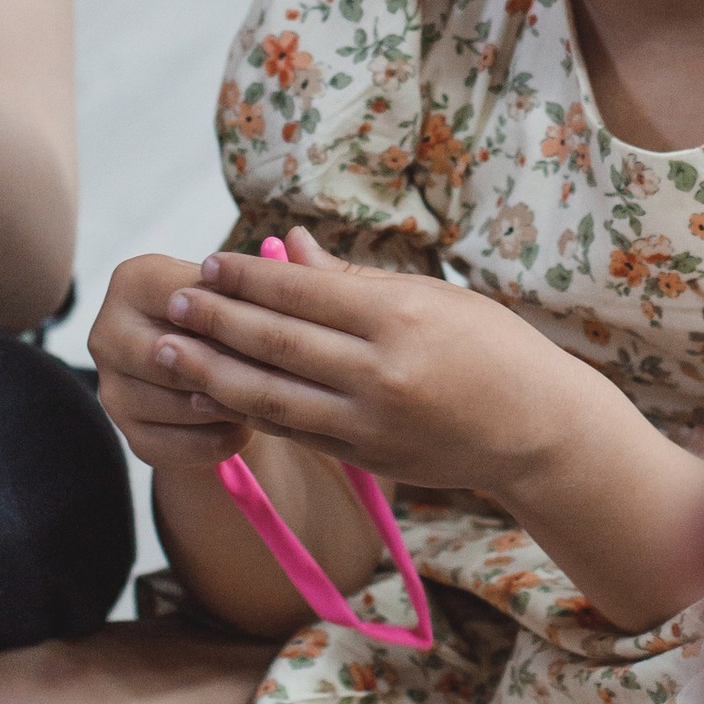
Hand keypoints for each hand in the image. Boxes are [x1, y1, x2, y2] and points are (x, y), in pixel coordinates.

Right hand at [89, 248, 264, 485]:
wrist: (212, 374)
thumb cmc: (237, 317)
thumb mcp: (251, 289)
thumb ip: (270, 269)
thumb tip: (298, 241)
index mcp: (133, 279)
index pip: (184, 297)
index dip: (237, 315)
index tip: (283, 326)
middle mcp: (108, 331)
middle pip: (171, 356)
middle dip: (227, 365)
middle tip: (279, 372)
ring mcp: (111, 387)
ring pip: (175, 404)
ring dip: (225, 406)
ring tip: (268, 400)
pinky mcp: (128, 434)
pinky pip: (174, 446)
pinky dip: (215, 440)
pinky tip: (246, 428)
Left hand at [103, 222, 601, 507]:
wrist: (537, 429)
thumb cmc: (490, 345)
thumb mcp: (430, 295)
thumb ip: (350, 278)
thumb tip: (284, 245)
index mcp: (398, 317)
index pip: (300, 292)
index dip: (245, 278)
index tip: (206, 265)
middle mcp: (379, 372)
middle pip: (274, 342)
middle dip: (213, 321)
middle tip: (168, 302)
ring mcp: (369, 422)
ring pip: (268, 395)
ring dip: (209, 372)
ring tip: (165, 352)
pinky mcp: (365, 458)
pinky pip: (291, 431)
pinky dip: (246, 410)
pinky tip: (212, 392)